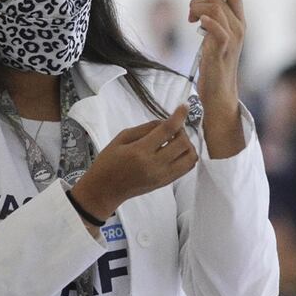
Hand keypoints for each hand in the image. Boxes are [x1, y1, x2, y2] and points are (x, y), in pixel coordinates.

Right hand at [71, 104, 197, 221]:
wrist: (106, 189)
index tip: (184, 106)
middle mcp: (155, 165)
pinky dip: (186, 156)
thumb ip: (145, 128)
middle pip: (183, 144)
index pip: (167, 130)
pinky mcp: (166, 183)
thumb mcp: (122, 138)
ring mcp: (163, 176)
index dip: (179, 116)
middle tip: (173, 128)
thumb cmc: (109, 161)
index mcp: (140, 151)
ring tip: (175, 141)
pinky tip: (176, 151)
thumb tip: (166, 121)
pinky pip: (187, 168)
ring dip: (187, 145)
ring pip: (190, 157)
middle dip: (182, 131)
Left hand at [188, 0, 244, 157]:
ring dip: (196, 9)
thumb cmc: (215, 66)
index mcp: (239, 23)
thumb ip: (215, 22)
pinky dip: (207, 22)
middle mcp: (239, 29)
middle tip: (190, 16)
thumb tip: (201, 8)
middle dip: (198, 1)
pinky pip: (218, 30)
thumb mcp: (216, 39)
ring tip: (190, 21)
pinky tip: (197, 24)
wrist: (219, 93)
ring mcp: (232, 40)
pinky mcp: (221, 51)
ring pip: (215, 9)